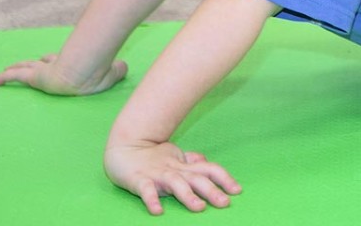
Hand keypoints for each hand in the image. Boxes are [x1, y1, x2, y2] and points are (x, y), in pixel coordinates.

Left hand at [0, 53, 126, 95]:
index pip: (58, 60)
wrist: (83, 72)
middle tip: (28, 63)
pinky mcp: (33, 77)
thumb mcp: (112, 73)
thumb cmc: (97, 73)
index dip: (52, 60)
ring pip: (25, 68)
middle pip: (40, 62)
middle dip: (34, 63)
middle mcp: (55, 64)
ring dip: (15, 68)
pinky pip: (14, 76)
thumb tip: (123, 66)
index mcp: (71, 64)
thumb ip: (117, 70)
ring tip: (6, 70)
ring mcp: (43, 70)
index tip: (48, 59)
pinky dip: (3, 78)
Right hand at [104, 140, 240, 214]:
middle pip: (196, 179)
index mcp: (185, 165)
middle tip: (225, 203)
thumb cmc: (153, 156)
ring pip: (175, 184)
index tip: (237, 190)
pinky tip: (157, 211)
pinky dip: (152, 200)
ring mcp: (157, 175)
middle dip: (212, 191)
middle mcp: (174, 169)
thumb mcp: (175, 156)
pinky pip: (146, 191)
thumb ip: (191, 161)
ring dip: (188, 196)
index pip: (209, 169)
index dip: (224, 178)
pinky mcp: (139, 180)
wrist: (123, 148)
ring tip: (199, 208)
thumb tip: (206, 161)